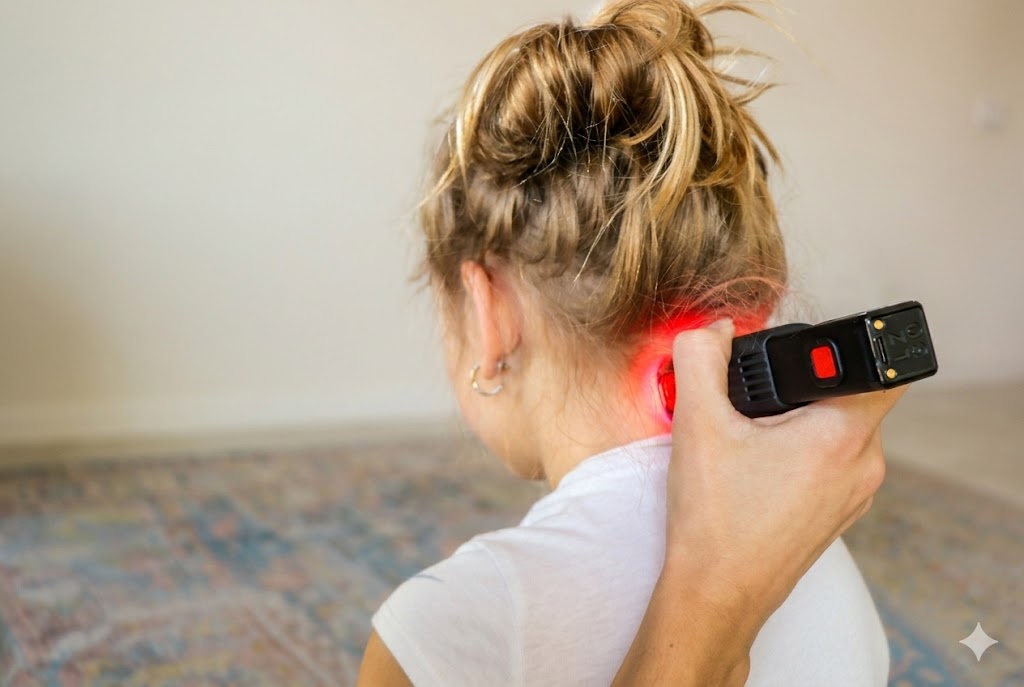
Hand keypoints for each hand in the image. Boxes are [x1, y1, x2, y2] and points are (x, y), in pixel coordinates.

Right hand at [665, 318, 902, 621]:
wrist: (716, 594)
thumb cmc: (715, 521)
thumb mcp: (697, 424)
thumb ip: (700, 359)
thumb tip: (711, 330)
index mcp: (843, 436)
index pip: (879, 367)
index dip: (836, 350)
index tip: (793, 362)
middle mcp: (864, 465)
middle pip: (850, 395)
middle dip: (802, 388)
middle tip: (755, 406)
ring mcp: (855, 494)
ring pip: (839, 430)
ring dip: (799, 421)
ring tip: (751, 441)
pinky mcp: (838, 513)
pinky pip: (830, 462)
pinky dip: (799, 453)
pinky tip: (756, 470)